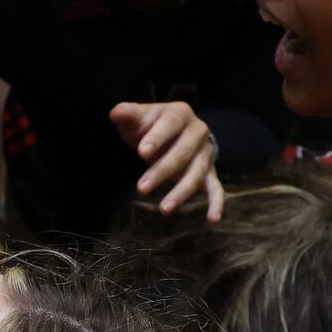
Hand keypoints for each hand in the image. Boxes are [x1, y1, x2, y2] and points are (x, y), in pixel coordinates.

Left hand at [112, 100, 223, 219]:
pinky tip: (213, 219)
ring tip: (164, 209)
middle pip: (183, 153)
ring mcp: (206, 153)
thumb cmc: (151, 125)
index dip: (157, 138)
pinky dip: (216, 203)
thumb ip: (128, 114)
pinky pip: (216, 188)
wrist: (174, 132)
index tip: (141, 152)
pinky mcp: (210, 172)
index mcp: (180, 114)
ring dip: (181, 192)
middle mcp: (198, 132)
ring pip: (197, 174)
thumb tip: (115, 113)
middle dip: (162, 171)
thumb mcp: (139, 117)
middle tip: (142, 189)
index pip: (170, 124)